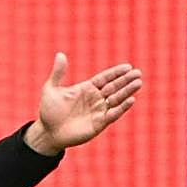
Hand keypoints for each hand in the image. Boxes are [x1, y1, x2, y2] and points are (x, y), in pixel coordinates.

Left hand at [23, 52, 141, 155]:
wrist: (48, 132)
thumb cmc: (49, 111)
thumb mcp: (51, 89)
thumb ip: (58, 73)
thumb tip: (60, 54)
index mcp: (86, 88)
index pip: (105, 78)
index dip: (116, 73)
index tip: (128, 67)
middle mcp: (95, 99)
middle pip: (114, 87)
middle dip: (125, 81)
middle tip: (138, 73)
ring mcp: (98, 111)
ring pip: (116, 99)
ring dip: (127, 92)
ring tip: (138, 83)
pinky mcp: (99, 124)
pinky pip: (113, 114)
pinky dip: (122, 108)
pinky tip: (131, 100)